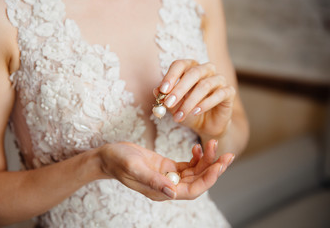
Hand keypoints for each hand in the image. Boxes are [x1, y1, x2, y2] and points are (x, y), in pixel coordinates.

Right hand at [98, 141, 233, 200]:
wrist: (109, 156)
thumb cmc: (118, 161)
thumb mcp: (134, 168)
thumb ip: (153, 180)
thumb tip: (173, 193)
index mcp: (162, 191)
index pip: (191, 190)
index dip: (207, 179)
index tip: (219, 166)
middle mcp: (168, 186)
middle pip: (197, 181)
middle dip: (213, 168)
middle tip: (228, 155)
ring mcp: (168, 176)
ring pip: (195, 172)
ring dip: (207, 160)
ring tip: (214, 144)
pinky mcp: (167, 167)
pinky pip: (187, 165)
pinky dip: (196, 157)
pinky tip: (199, 148)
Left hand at [155, 59, 235, 136]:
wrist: (205, 125)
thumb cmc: (188, 110)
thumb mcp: (174, 106)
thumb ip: (166, 97)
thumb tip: (156, 90)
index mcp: (190, 68)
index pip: (180, 65)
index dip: (171, 76)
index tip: (162, 90)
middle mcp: (206, 70)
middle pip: (193, 73)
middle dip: (179, 89)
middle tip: (168, 103)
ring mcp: (219, 79)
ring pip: (205, 85)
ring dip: (189, 102)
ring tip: (180, 115)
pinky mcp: (228, 92)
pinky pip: (219, 94)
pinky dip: (205, 104)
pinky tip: (195, 112)